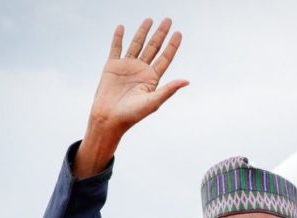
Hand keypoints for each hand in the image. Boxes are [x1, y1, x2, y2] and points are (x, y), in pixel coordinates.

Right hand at [76, 18, 188, 177]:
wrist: (109, 119)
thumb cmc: (132, 115)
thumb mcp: (153, 102)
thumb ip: (169, 90)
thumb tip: (187, 81)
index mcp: (152, 79)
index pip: (165, 58)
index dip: (172, 46)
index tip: (179, 33)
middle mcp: (141, 71)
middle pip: (153, 48)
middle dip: (161, 34)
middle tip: (168, 20)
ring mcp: (127, 67)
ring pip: (137, 45)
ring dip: (143, 32)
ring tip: (150, 19)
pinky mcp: (112, 66)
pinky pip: (116, 48)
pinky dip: (118, 38)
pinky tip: (122, 28)